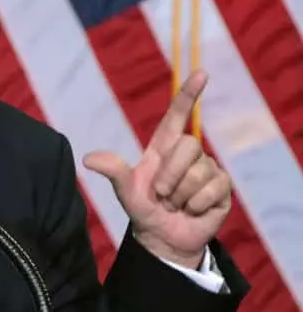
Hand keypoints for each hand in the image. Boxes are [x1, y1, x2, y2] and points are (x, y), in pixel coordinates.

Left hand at [82, 70, 231, 268]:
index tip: (201, 73)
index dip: (188, 94)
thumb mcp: (125, 191)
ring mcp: (208, 169)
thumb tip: (88, 159)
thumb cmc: (143, 209)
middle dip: (171, 174)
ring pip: (199, 171)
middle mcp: (188, 154)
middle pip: (188, 145)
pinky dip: (197, 204)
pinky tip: (192, 211)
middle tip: (162, 195)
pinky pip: (214, 188)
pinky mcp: (222, 188)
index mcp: (164, 147)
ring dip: (182, 194)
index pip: (178, 115)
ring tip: (176, 204)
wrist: (163, 238)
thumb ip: (112, 172)